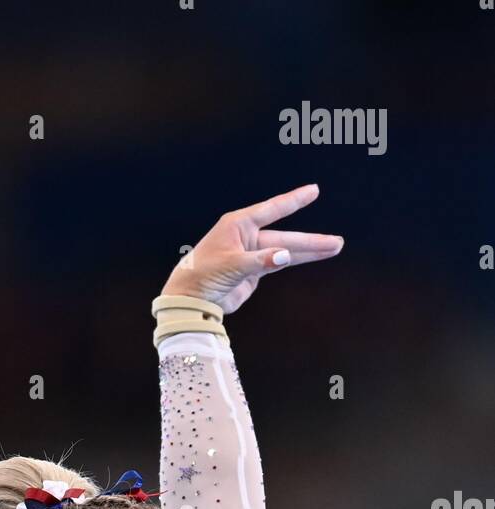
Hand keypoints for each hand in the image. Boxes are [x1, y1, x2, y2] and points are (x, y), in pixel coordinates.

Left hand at [160, 184, 342, 313]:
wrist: (190, 299)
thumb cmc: (203, 275)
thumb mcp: (231, 265)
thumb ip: (259, 261)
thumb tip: (285, 256)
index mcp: (239, 225)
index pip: (273, 209)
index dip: (294, 201)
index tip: (314, 190)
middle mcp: (247, 236)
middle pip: (286, 236)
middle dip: (311, 240)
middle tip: (337, 242)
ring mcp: (252, 254)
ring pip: (286, 250)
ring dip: (308, 251)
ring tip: (334, 247)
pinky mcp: (253, 271)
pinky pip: (278, 264)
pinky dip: (294, 261)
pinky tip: (313, 257)